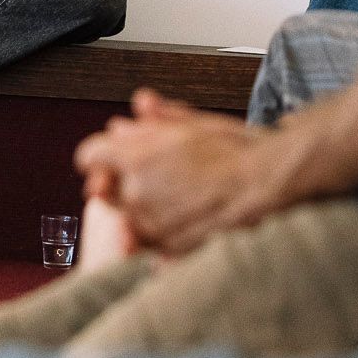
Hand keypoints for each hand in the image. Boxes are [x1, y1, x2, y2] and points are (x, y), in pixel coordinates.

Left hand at [73, 89, 268, 253]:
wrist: (269, 186)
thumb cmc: (237, 151)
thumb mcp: (193, 122)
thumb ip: (157, 116)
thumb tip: (139, 108)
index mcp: (133, 157)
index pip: (88, 157)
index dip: (102, 155)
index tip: (114, 157)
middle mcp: (136, 192)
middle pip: (104, 190)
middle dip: (120, 182)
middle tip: (152, 177)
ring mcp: (152, 224)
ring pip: (126, 218)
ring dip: (140, 210)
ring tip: (177, 198)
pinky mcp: (170, 249)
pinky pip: (150, 244)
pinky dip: (160, 234)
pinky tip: (184, 221)